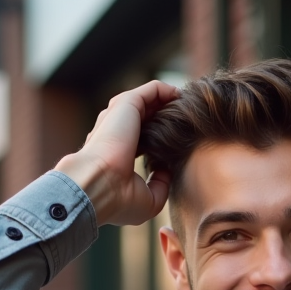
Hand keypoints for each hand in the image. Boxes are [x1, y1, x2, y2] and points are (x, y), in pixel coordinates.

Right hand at [54, 80, 180, 226]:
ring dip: (170, 102)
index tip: (182, 144)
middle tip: (193, 122)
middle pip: (146, 118)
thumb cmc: (118, 200)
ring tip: (192, 108)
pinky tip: (186, 99)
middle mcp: (117, 132)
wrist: (98, 187)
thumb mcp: (148, 200)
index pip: (142, 139)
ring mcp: (120, 117)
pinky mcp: (127, 104)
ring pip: (149, 101)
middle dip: (167, 118)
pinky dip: (170, 91)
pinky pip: (153, 89)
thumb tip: (169, 169)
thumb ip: (161, 184)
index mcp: (118, 154)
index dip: (161, 140)